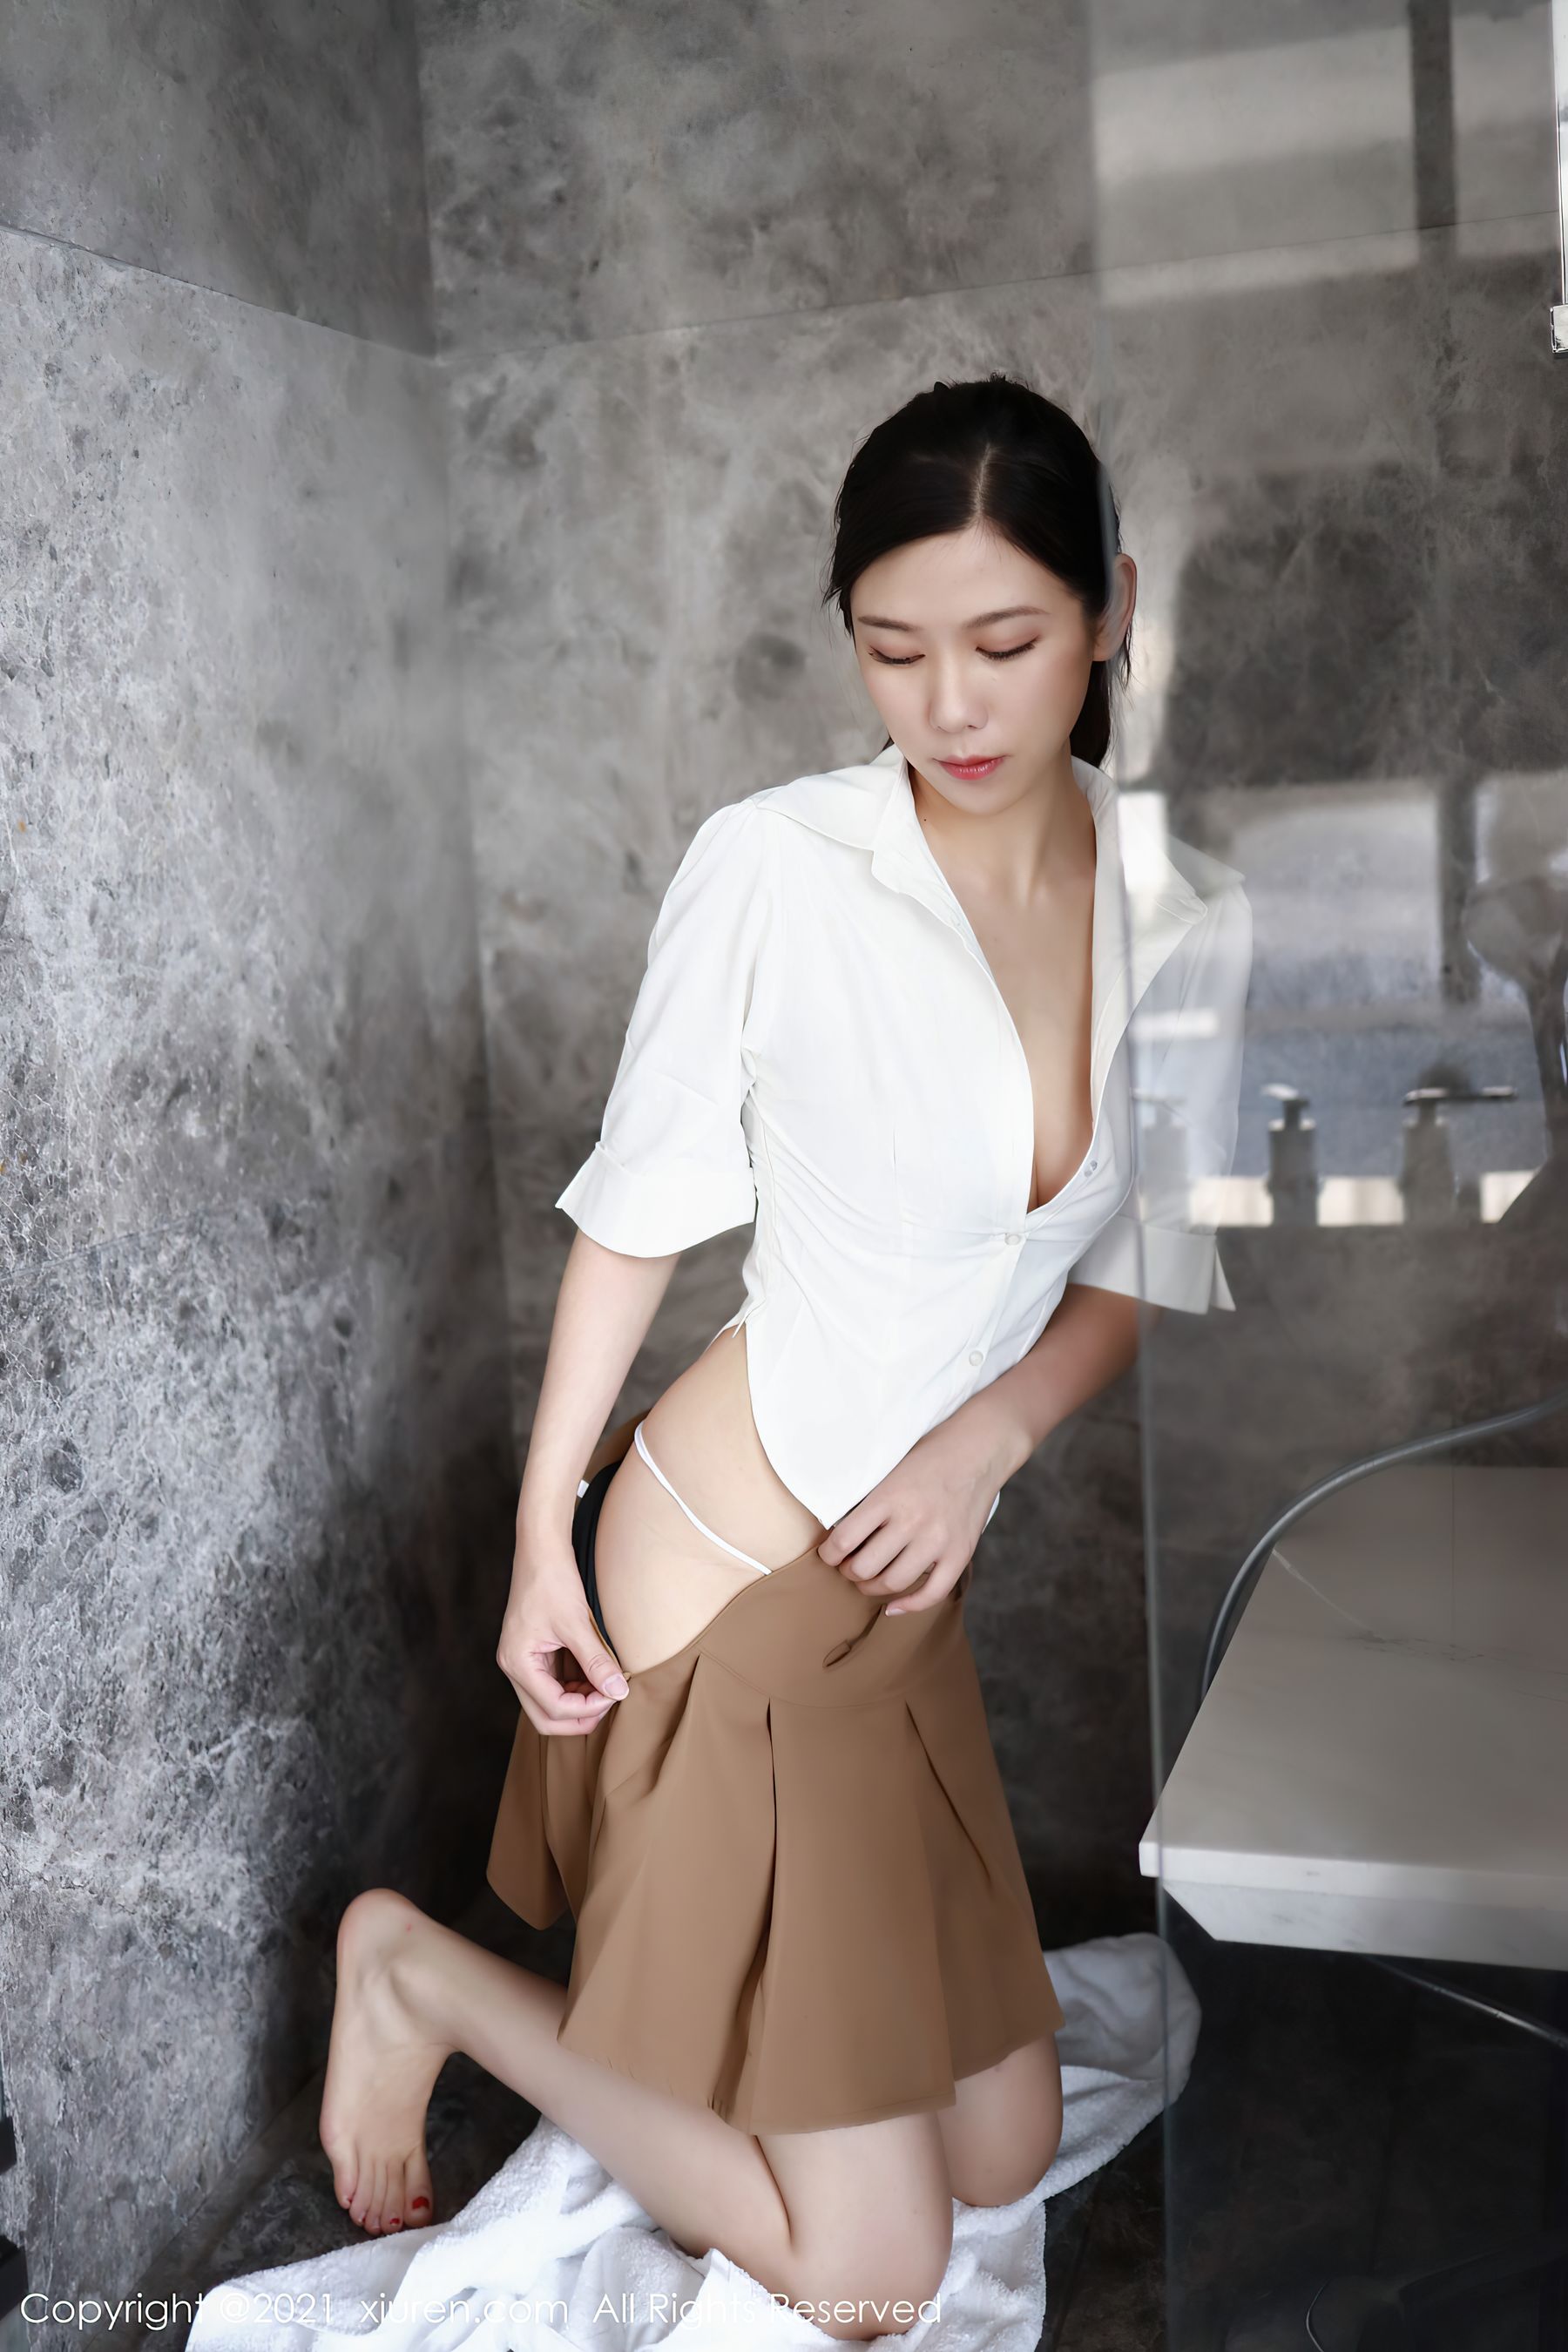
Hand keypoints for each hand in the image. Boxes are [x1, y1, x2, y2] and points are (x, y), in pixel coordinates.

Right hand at [497, 1541, 629, 1735]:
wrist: (541, 1549)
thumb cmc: (552, 1580)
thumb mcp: (576, 1623)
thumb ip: (596, 1661)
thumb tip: (618, 1692)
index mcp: (517, 1662)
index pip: (552, 1707)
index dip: (587, 1708)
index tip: (615, 1693)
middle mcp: (514, 1667)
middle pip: (545, 1715)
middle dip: (579, 1716)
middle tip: (611, 1701)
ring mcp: (523, 1661)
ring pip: (550, 1702)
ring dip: (579, 1702)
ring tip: (608, 1686)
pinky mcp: (534, 1653)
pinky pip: (554, 1683)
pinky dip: (576, 1686)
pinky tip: (598, 1674)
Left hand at [815, 1412, 1002, 1615]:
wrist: (978, 1449)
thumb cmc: (929, 1456)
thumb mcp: (890, 1469)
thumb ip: (870, 1501)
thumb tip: (842, 1534)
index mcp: (889, 1497)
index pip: (844, 1540)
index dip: (828, 1554)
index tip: (829, 1554)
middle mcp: (913, 1521)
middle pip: (864, 1567)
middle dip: (849, 1572)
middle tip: (848, 1567)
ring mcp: (939, 1540)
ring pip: (893, 1583)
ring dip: (872, 1588)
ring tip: (868, 1580)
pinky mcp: (960, 1553)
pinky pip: (932, 1593)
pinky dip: (910, 1605)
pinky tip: (894, 1605)